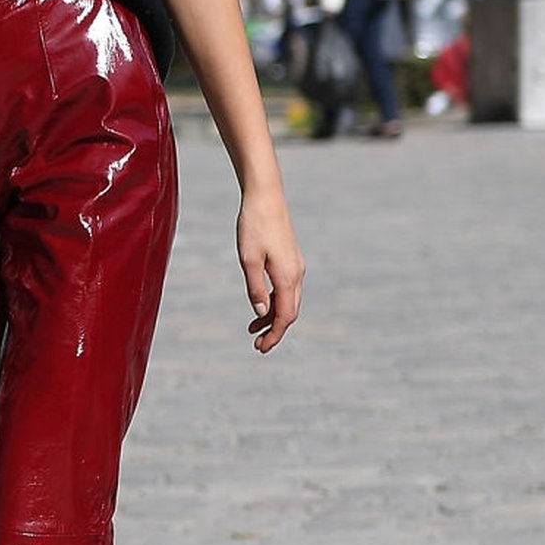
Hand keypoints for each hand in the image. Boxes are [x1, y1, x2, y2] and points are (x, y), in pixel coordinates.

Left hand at [236, 190, 303, 352]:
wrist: (265, 196)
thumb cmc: (253, 226)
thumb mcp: (248, 259)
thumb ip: (255, 288)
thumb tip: (262, 313)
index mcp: (287, 277)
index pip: (285, 316)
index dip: (274, 335)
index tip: (260, 348)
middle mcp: (297, 274)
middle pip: (290, 312)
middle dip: (275, 330)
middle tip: (257, 344)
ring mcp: (295, 266)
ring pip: (289, 300)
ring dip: (273, 316)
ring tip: (253, 328)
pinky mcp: (291, 259)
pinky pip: (287, 288)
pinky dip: (275, 301)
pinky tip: (261, 303)